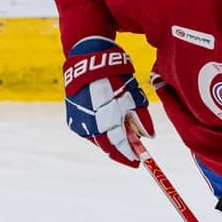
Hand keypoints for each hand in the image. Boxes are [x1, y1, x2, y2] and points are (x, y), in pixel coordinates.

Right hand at [63, 36, 153, 167]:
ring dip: (110, 142)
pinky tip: (108, 129)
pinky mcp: (73, 119)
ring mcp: (80, 122)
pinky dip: (100, 133)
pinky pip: (89, 132)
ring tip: (122, 139)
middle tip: (131, 156)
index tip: (138, 161)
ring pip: (98, 140)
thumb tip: (148, 137)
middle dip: (120, 153)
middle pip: (107, 146)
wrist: (87, 60)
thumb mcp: (133, 94)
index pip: (120, 144)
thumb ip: (141, 117)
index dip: (130, 154)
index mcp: (107, 117)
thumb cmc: (115, 75)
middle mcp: (91, 123)